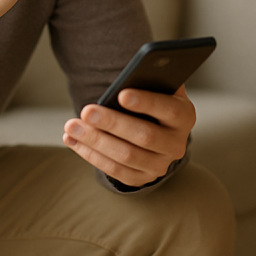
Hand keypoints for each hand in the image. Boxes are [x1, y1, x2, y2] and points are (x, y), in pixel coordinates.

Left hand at [62, 86, 194, 186]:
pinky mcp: (142, 178)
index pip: (168, 109)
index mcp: (184, 115)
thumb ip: (147, 80)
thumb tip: (125, 78)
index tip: (121, 94)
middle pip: (144, 136)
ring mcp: (160, 165)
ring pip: (126, 156)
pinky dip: (91, 155)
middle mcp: (177, 144)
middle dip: (112, 123)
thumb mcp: (156, 86)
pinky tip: (72, 140)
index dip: (146, 102)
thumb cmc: (151, 98)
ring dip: (95, 141)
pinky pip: (114, 170)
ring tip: (71, 126)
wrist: (156, 128)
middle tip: (86, 111)